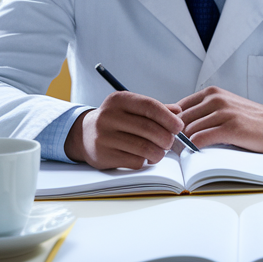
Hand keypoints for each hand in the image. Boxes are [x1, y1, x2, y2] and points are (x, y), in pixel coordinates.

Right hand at [63, 91, 184, 169]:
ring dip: (158, 152)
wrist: (84, 134)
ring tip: (160, 152)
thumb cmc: (116, 120)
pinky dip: (145, 161)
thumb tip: (178, 112)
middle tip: (170, 142)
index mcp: (118, 100)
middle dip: (166, 138)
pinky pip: (135, 161)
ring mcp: (104, 136)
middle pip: (148, 128)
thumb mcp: (131, 108)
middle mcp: (109, 116)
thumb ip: (154, 109)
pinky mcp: (103, 155)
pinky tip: (145, 158)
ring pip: (144, 147)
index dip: (168, 118)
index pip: (149, 106)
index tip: (178, 127)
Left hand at [175, 87, 262, 152]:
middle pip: (181, 119)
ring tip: (184, 153)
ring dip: (184, 144)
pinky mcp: (231, 128)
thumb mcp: (224, 107)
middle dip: (175, 136)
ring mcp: (224, 112)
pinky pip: (201, 138)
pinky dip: (194, 148)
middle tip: (174, 149)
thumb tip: (175, 124)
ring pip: (189, 130)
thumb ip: (203, 111)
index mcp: (211, 93)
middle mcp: (216, 99)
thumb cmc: (248, 119)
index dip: (171, 124)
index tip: (171, 137)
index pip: (178, 107)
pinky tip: (196, 152)